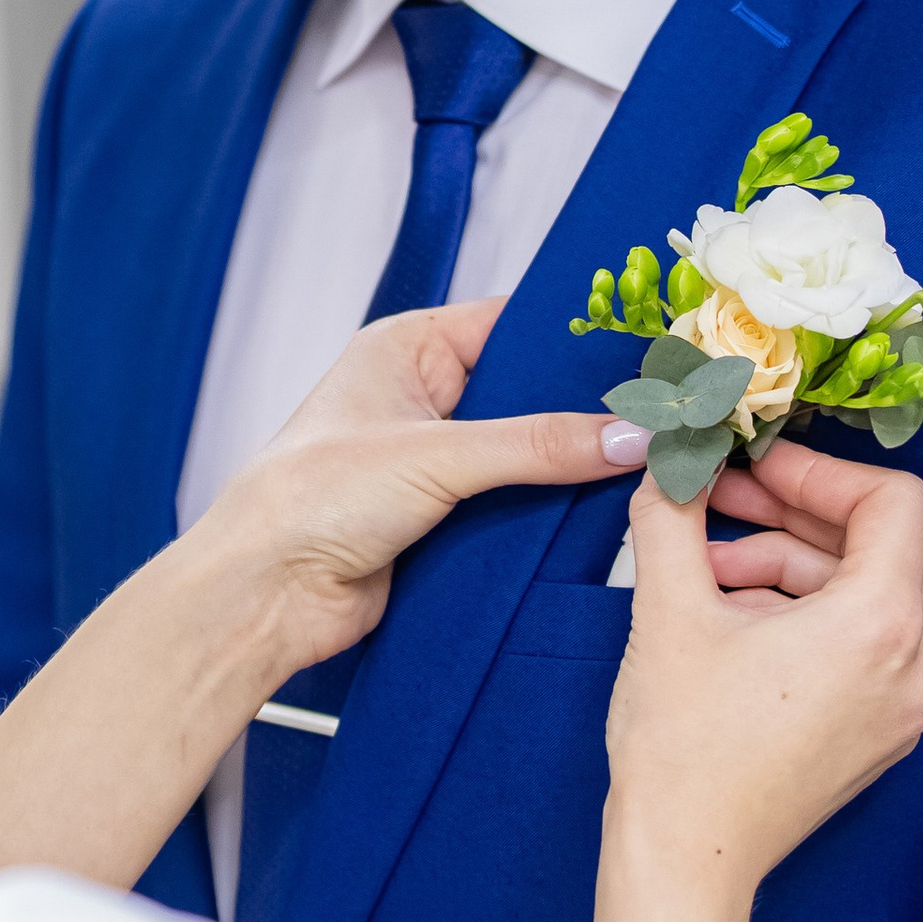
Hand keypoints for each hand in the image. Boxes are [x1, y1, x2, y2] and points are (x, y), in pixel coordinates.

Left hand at [193, 300, 652, 689]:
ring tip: (643, 465)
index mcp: (406, 350)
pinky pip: (515, 508)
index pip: (511, 326)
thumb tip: (623, 435)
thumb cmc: (305, 500)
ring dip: (568, 469)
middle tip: (658, 418)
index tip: (646, 353)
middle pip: (528, 395)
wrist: (265, 595)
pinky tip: (597, 517)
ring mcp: (434, 461)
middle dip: (583, 412)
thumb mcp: (434, 456)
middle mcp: (422, 399)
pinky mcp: (445, 520)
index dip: (575, 342)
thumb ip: (535, 445)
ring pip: (528, 456)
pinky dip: (548, 515)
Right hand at [604, 439, 922, 921]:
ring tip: (702, 573)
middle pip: (874, 548)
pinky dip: (799, 618)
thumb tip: (671, 463)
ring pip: (859, 598)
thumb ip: (672, 517)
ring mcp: (903, 709)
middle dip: (788, 517)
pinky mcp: (878, 736)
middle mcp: (915, 666)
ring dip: (783, 568)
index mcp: (882, 625)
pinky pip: (856, 648)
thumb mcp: (669, 611)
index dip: (817, 471)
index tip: (753, 465)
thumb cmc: (684, 748)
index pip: (891, 502)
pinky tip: (726, 622)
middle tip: (715, 500)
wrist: (686, 864)